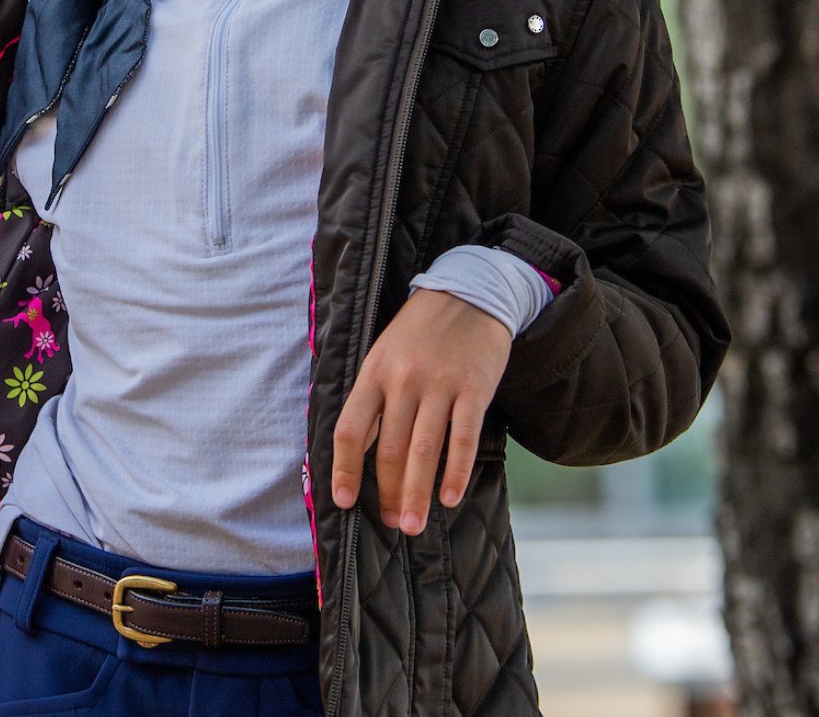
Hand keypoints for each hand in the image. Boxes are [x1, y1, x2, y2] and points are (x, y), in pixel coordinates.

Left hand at [331, 288, 512, 534]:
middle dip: (389, 493)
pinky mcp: (474, 389)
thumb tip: (360, 452)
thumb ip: (373, 399)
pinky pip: (464, 439)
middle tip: (393, 523)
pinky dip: (456, 472)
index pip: (351, 430)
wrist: (469, 293)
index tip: (345, 501)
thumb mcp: (383, 355)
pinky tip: (450, 497)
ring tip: (412, 524)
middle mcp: (403, 380)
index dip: (345, 469)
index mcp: (373, 373)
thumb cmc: (420, 332)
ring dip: (417, 493)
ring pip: (425, 450)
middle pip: (391, 449)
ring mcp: (440, 385)